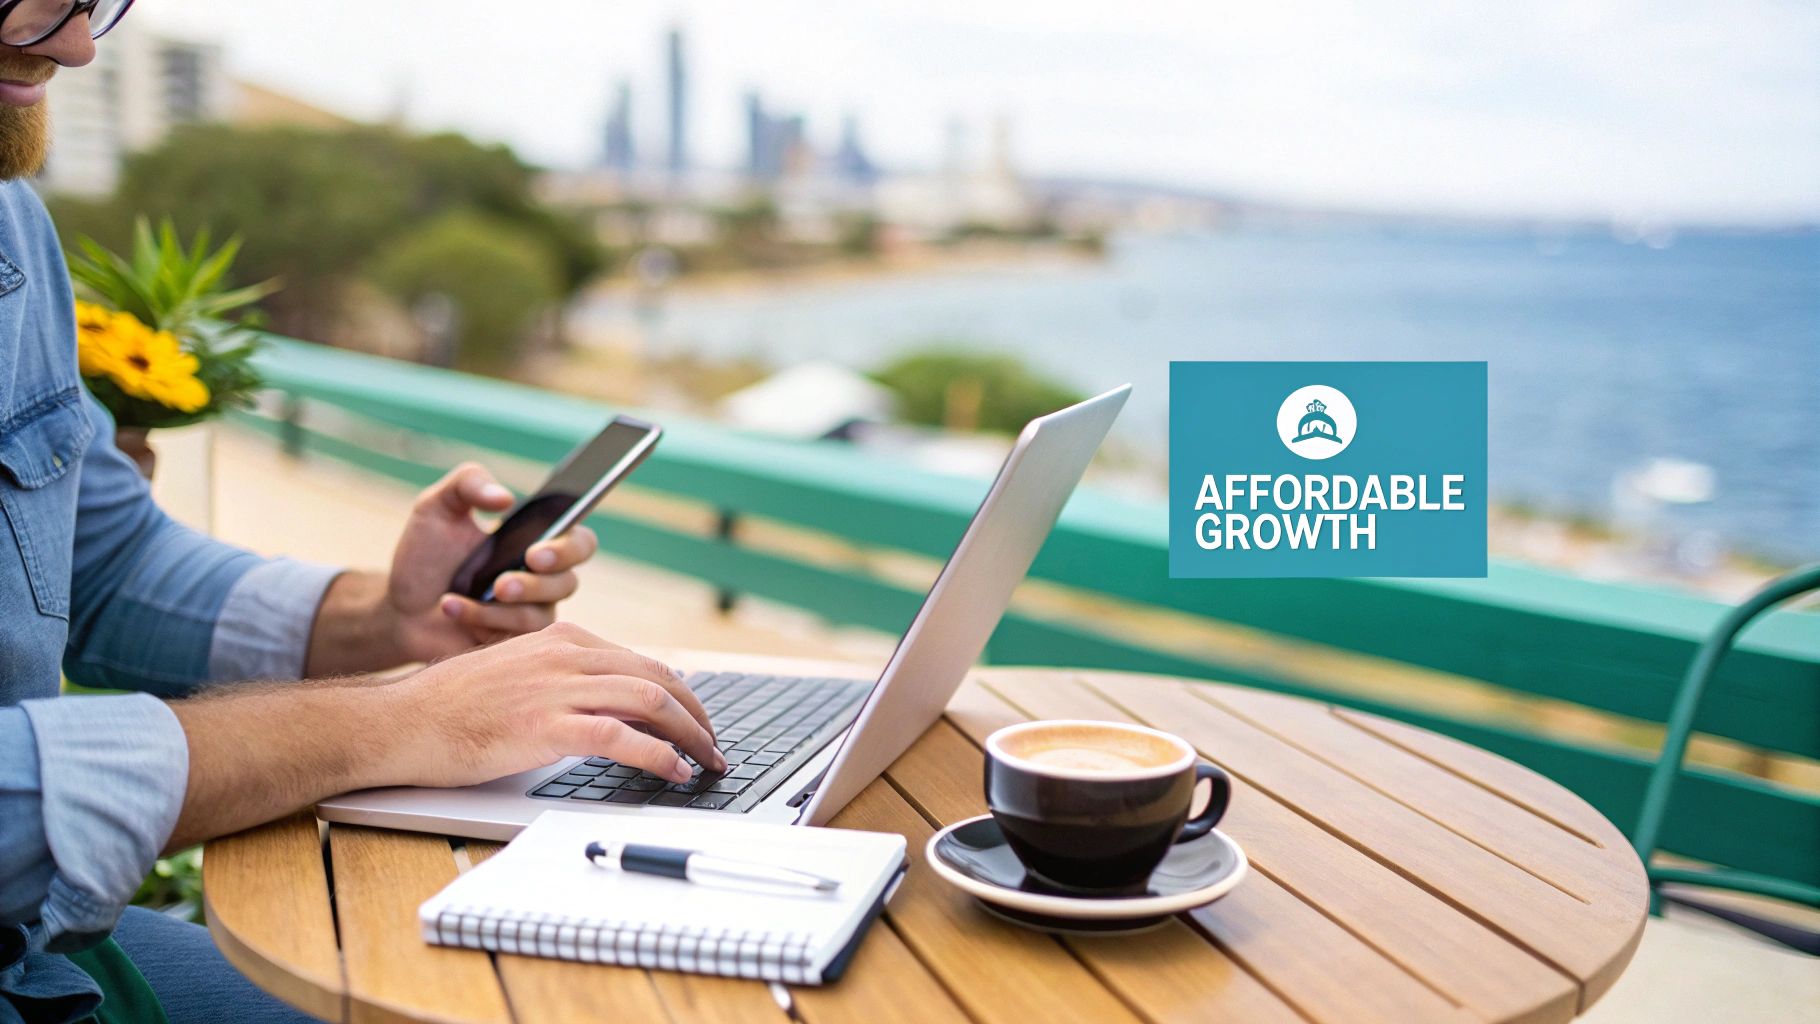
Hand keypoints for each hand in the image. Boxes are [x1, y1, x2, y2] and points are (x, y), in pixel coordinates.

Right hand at [379, 623, 727, 787]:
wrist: (401, 721)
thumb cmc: (451, 708)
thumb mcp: (518, 676)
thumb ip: (563, 683)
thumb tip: (611, 711)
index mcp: (561, 639)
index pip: (641, 662)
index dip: (679, 693)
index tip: (695, 720)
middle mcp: (566, 655)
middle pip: (658, 677)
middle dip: (697, 715)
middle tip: (713, 745)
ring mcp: (558, 687)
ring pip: (651, 701)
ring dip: (690, 735)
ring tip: (706, 761)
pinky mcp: (547, 724)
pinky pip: (622, 736)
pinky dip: (659, 755)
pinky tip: (674, 771)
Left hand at [387, 462, 598, 661]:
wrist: (398, 608)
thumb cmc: (425, 555)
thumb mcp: (437, 507)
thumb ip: (469, 483)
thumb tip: (506, 498)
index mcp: (537, 542)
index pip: (580, 543)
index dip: (569, 548)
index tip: (535, 552)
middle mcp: (542, 581)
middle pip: (568, 582)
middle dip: (540, 582)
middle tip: (508, 578)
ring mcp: (528, 615)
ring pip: (541, 616)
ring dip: (505, 606)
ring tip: (466, 594)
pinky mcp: (510, 645)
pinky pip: (512, 639)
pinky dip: (479, 620)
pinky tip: (449, 607)